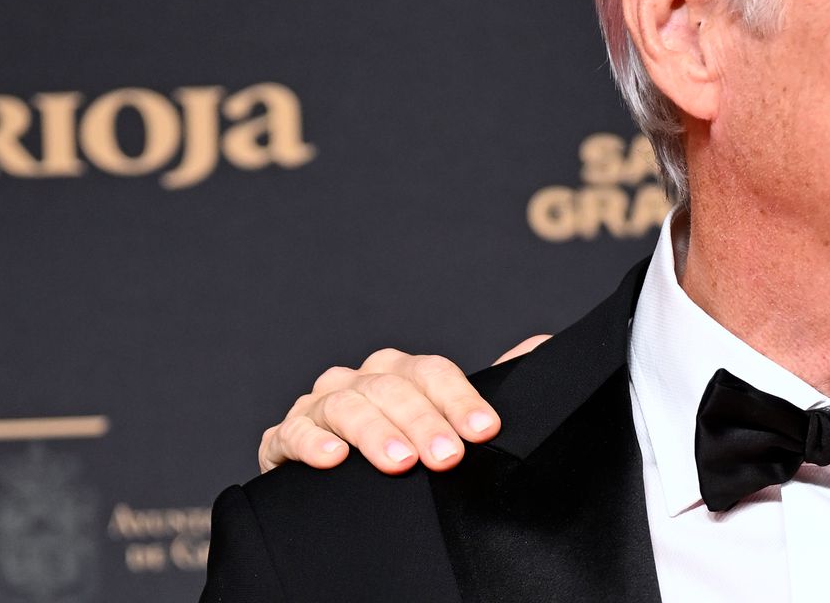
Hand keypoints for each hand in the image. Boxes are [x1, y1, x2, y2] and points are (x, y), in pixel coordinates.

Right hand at [257, 335, 550, 473]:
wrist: (335, 485)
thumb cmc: (401, 445)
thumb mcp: (447, 420)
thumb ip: (491, 386)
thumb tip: (544, 345)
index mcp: (402, 372)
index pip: (434, 373)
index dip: (460, 400)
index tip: (485, 431)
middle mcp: (361, 380)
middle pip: (393, 388)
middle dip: (424, 422)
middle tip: (447, 457)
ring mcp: (321, 405)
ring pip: (347, 405)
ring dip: (374, 432)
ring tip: (399, 461)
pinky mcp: (284, 437)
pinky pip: (292, 432)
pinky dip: (310, 443)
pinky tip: (332, 460)